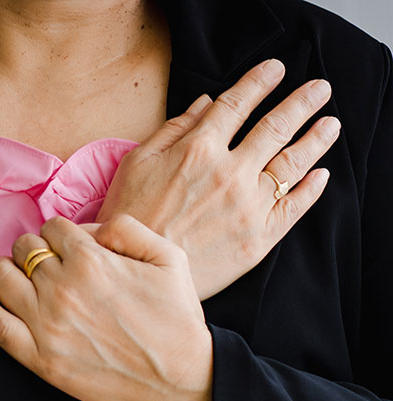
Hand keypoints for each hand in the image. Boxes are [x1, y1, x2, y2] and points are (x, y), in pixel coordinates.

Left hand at [0, 215, 214, 400]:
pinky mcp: (38, 358)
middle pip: (25, 248)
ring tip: (21, 276)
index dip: (61, 234)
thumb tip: (88, 228)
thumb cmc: (178, 320)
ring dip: (8, 269)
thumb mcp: (170, 258)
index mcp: (92, 260)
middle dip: (35, 249)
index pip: (53, 227)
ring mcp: (46, 324)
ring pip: (2, 277)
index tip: (68, 247)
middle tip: (49, 263)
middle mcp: (62, 288)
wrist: (180, 381)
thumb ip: (127, 227)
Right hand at [97, 59, 339, 300]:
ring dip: (315, 138)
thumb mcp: (136, 163)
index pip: (237, 105)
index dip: (259, 82)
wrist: (137, 271)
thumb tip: (205, 103)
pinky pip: (294, 207)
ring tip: (330, 124)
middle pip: (275, 127)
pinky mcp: (258, 237)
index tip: (276, 69)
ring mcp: (248, 205)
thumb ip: (173, 130)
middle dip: (302, 103)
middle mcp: (230, 172)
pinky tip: (321, 175)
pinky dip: (312, 188)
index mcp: (199, 149)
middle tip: (320, 89)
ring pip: (292, 163)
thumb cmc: (130, 217)